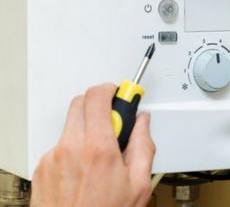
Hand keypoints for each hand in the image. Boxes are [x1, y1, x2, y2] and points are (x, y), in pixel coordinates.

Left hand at [31, 83, 155, 206]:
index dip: (111, 89)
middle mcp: (71, 148)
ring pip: (70, 125)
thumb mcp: (139, 184)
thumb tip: (143, 123)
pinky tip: (84, 170)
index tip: (120, 93)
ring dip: (87, 129)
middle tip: (114, 122)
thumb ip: (143, 145)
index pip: (98, 97)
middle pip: (80, 103)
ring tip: (100, 156)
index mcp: (98, 149)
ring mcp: (53, 157)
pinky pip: (60, 145)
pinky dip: (74, 148)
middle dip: (99, 105)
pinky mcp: (42, 168)